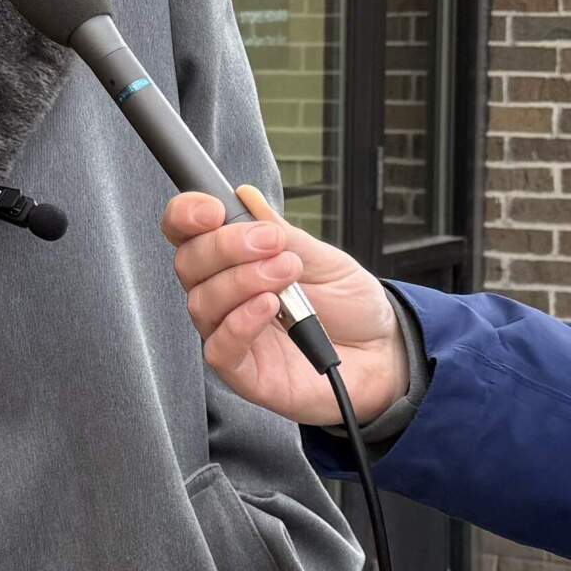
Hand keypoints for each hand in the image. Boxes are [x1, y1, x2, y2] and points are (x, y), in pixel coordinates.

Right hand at [160, 195, 407, 428]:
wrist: (383, 353)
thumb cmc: (350, 307)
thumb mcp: (325, 260)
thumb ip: (284, 234)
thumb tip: (246, 196)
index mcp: (233, 263)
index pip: (187, 235)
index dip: (186, 216)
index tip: (213, 209)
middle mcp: (223, 297)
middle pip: (188, 264)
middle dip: (224, 246)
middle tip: (271, 241)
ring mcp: (229, 334)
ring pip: (202, 303)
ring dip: (242, 280)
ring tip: (288, 272)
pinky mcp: (243, 373)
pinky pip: (219, 349)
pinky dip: (240, 323)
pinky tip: (270, 307)